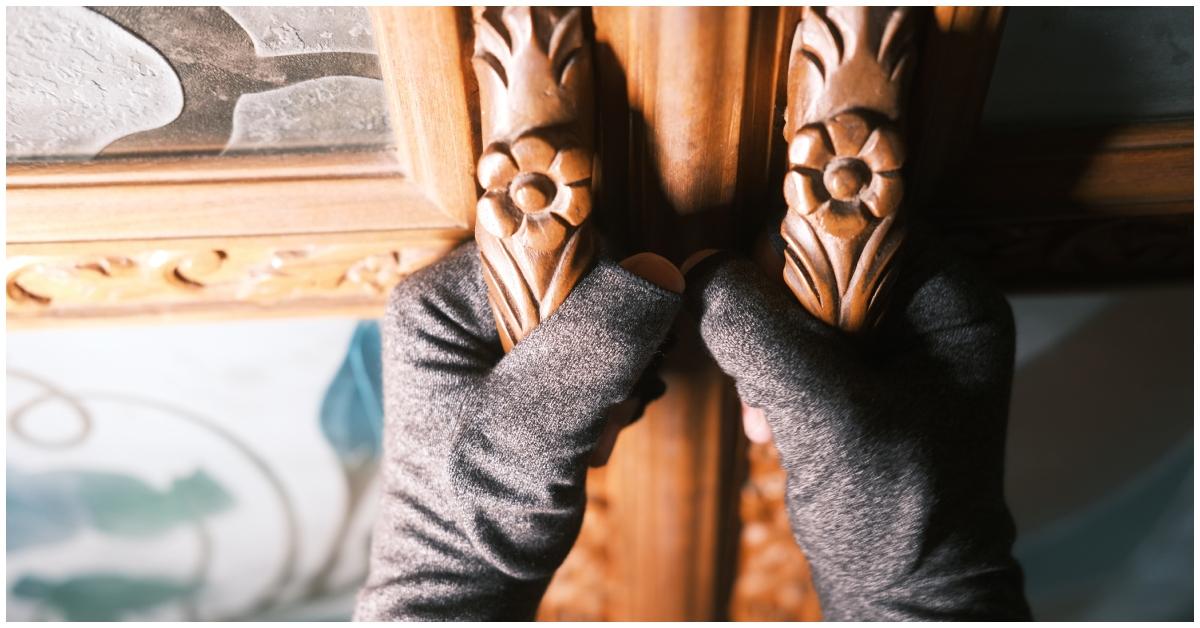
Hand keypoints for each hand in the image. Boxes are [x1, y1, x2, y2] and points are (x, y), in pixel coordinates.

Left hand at [355, 242, 680, 620]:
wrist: (467, 581)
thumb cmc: (478, 514)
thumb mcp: (537, 426)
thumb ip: (592, 346)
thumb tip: (656, 274)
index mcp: (437, 300)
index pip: (543, 240)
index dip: (599, 284)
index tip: (622, 347)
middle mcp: (457, 304)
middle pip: (569, 270)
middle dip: (608, 332)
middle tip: (612, 393)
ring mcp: (486, 337)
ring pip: (587, 308)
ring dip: (614, 362)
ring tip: (603, 415)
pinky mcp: (516, 368)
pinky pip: (585, 343)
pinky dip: (608, 380)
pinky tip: (602, 420)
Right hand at [683, 236, 1031, 619]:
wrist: (905, 599)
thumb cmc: (895, 514)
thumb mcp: (824, 414)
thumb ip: (760, 335)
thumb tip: (701, 270)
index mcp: (954, 302)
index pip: (869, 224)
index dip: (805, 246)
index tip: (758, 289)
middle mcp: (929, 314)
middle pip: (826, 261)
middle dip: (780, 317)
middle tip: (768, 376)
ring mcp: (895, 350)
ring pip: (801, 306)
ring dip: (770, 356)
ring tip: (772, 414)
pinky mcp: (861, 384)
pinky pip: (797, 348)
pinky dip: (773, 382)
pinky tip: (772, 426)